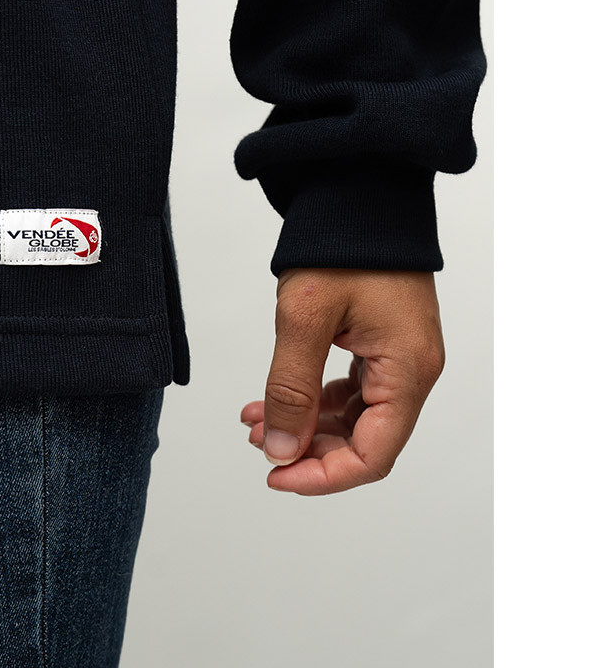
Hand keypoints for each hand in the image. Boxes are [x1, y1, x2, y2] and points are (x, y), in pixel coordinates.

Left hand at [240, 268, 444, 494]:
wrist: (360, 191)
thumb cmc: (341, 246)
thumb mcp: (305, 319)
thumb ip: (291, 389)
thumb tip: (281, 451)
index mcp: (407, 371)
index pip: (373, 455)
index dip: (323, 476)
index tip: (276, 475)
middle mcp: (412, 371)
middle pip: (364, 441)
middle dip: (308, 449)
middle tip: (258, 443)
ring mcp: (398, 357)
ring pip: (353, 418)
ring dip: (304, 425)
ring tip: (255, 420)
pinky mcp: (381, 343)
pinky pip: (349, 390)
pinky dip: (311, 399)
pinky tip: (272, 399)